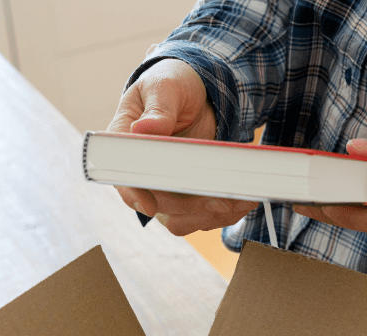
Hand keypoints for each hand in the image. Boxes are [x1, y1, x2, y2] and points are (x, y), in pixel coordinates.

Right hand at [108, 59, 258, 234]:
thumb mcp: (165, 87)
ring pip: (181, 219)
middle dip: (190, 207)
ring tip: (241, 199)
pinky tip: (244, 201)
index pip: (121, 177)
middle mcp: (143, 172)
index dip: (133, 194)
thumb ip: (158, 109)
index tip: (151, 205)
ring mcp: (166, 188)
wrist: (198, 92)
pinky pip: (203, 217)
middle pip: (158, 206)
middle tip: (223, 199)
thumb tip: (143, 129)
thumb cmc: (173, 84)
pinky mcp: (189, 195)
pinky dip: (224, 213)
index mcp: (126, 144)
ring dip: (211, 215)